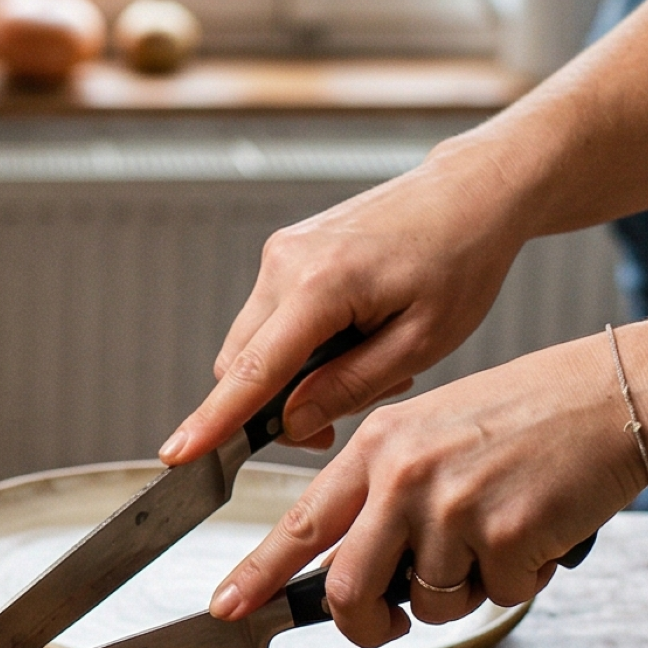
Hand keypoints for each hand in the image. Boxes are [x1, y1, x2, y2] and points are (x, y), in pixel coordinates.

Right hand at [158, 145, 532, 466]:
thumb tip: (291, 423)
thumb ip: (349, 387)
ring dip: (292, 376)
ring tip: (366, 366)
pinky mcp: (286, 252)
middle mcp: (286, 262)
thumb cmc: (460, 260)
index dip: (213, 420)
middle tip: (334, 424)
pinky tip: (354, 339)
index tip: (178, 454)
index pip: (253, 371)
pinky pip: (271, 319)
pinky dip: (298, 346)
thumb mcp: (421, 342)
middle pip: (240, 363)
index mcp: (321, 284)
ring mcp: (281, 253)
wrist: (469, 193)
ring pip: (254, 344)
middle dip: (273, 407)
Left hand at [207, 332, 647, 646]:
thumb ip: (385, 489)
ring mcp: (452, 506)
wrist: (618, 395)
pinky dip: (517, 581)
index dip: (258, 573)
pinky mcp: (504, 535)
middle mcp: (403, 475)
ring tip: (498, 538)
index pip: (300, 523)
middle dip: (365, 625)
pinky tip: (538, 532)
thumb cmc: (531, 416)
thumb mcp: (435, 431)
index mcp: (378, 446)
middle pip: (350, 588)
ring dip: (465, 592)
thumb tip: (351, 567)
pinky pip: (495, 596)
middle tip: (387, 626)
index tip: (227, 606)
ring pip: (430, 602)